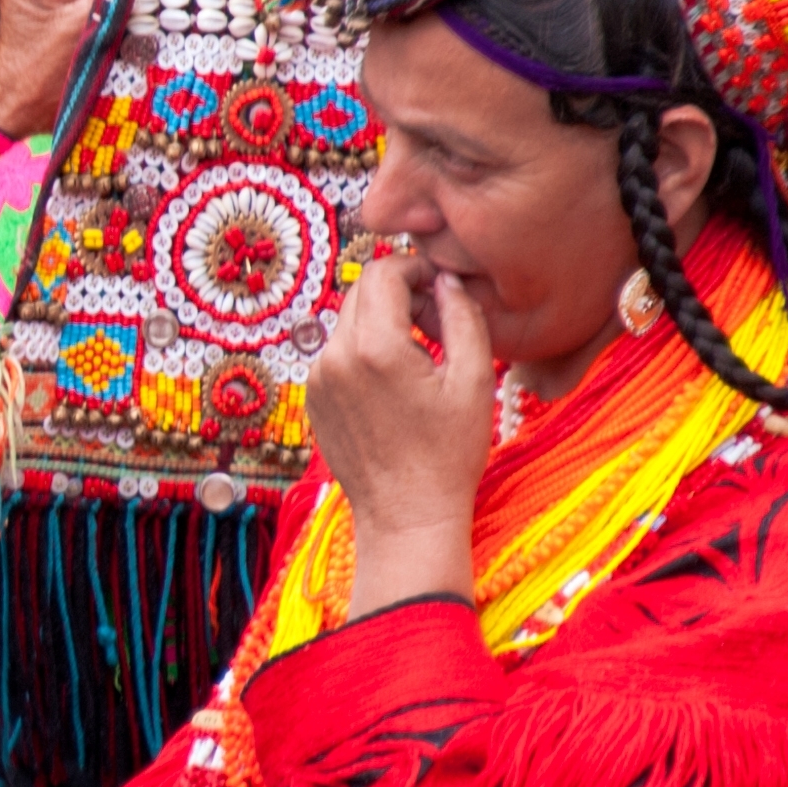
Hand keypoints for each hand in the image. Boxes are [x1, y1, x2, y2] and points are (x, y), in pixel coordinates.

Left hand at [301, 245, 491, 614]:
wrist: (407, 518)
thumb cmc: (447, 456)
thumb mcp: (474, 381)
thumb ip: (463, 317)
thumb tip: (446, 282)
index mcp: (374, 348)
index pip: (382, 272)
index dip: (414, 268)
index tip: (439, 285)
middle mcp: (335, 358)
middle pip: (361, 292)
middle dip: (398, 293)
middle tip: (434, 320)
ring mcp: (318, 380)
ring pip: (348, 322)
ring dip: (381, 323)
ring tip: (417, 356)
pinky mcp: (313, 399)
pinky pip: (337, 354)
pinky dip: (363, 353)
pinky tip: (392, 384)